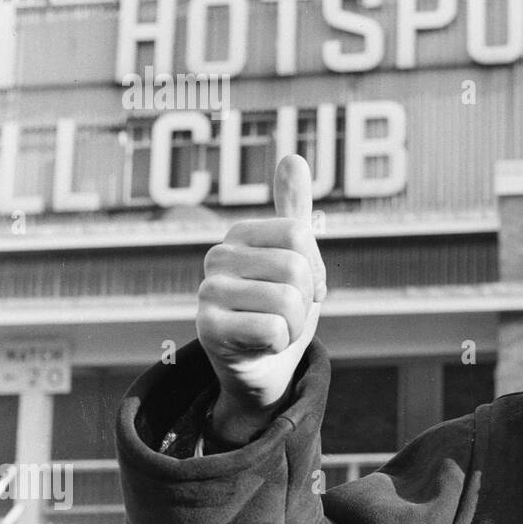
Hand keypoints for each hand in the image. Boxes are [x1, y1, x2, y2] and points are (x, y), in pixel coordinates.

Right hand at [196, 154, 327, 442]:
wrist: (259, 366)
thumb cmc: (278, 308)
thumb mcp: (293, 259)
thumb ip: (293, 211)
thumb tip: (293, 157)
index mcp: (239, 234)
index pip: (300, 234)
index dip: (315, 267)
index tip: (302, 285)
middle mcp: (216, 257)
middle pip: (296, 268)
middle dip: (306, 300)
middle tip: (287, 313)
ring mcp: (207, 293)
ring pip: (288, 302)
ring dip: (296, 325)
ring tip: (276, 329)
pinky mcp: (207, 331)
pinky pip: (273, 330)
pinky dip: (279, 344)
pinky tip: (261, 346)